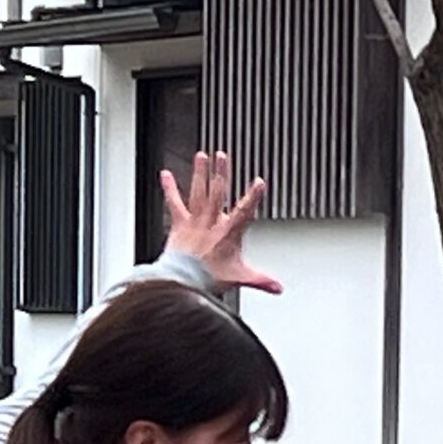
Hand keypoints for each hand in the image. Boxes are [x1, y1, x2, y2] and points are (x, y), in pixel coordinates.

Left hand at [162, 151, 280, 293]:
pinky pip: (174, 203)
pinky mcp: (179, 223)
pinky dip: (169, 188)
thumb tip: (277, 287)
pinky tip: (165, 174)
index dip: (253, 196)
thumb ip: (260, 280)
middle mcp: (211, 222)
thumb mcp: (240, 278)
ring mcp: (195, 221)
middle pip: (218, 193)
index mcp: (228, 234)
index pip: (244, 211)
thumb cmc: (209, 277)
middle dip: (221, 174)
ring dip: (199, 174)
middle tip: (222, 155)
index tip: (259, 182)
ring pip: (199, 192)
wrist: (183, 278)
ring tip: (201, 156)